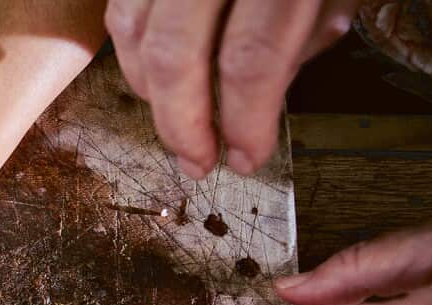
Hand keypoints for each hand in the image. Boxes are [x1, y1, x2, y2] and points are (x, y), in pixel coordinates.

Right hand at [104, 0, 359, 177]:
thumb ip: (309, 31)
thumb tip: (263, 98)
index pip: (250, 61)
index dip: (244, 122)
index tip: (247, 157)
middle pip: (178, 55)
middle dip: (183, 124)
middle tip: (197, 162)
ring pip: (136, 32)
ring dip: (150, 92)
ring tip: (176, 124)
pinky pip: (122, 6)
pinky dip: (130, 49)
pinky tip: (153, 75)